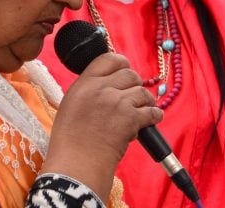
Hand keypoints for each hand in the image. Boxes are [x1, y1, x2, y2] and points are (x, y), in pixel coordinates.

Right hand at [41, 53, 162, 200]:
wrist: (76, 165)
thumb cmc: (70, 142)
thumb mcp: (71, 106)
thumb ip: (89, 90)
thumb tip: (109, 83)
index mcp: (84, 84)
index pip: (108, 59)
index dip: (121, 64)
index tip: (124, 72)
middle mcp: (101, 88)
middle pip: (129, 74)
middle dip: (134, 84)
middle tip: (132, 98)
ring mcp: (117, 102)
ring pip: (142, 91)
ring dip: (145, 101)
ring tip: (141, 111)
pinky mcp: (131, 118)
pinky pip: (152, 110)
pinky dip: (154, 116)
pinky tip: (151, 120)